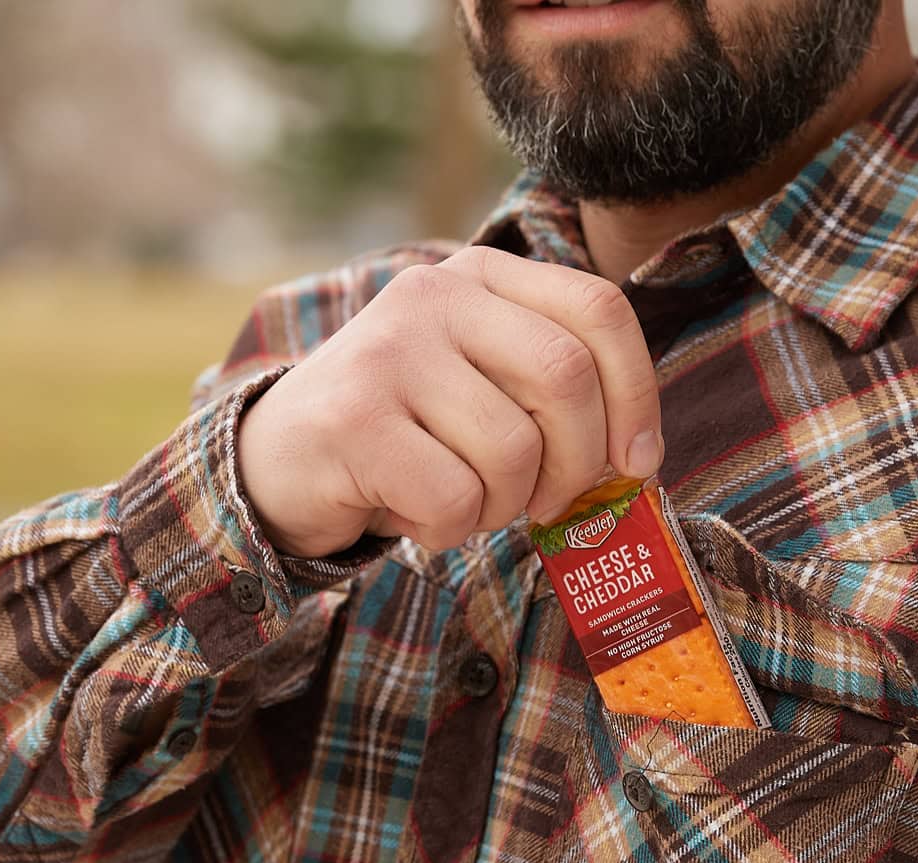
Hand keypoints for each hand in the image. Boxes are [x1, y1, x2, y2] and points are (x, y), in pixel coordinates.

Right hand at [235, 246, 663, 557]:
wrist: (280, 462)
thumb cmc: (407, 435)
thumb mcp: (483, 388)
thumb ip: (551, 395)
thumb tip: (634, 457)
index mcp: (481, 277)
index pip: (599, 311)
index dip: (637, 395)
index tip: (635, 464)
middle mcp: (435, 295)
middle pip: (566, 377)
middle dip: (577, 466)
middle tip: (548, 505)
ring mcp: (389, 351)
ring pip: (512, 450)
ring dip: (501, 506)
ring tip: (458, 500)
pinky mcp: (355, 418)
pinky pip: (454, 498)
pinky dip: (448, 530)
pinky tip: (411, 513)